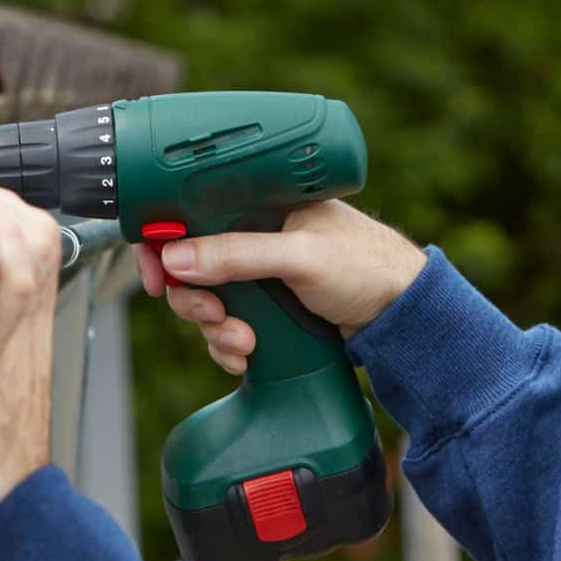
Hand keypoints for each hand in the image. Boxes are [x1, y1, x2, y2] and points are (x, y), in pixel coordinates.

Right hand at [135, 199, 425, 374]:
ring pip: (208, 304)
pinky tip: (249, 356)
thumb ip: (238, 255)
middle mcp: (254, 236)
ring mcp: (260, 276)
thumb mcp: (299, 257)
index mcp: (259, 204)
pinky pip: (227, 329)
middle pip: (191, 268)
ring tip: (245, 343)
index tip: (157, 275)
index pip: (192, 215)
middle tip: (214, 316)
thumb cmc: (367, 266)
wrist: (403, 316)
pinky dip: (230, 347)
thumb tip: (176, 258)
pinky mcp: (268, 309)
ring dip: (216, 330)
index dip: (165, 245)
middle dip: (194, 301)